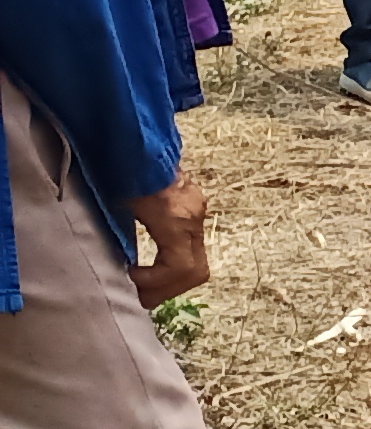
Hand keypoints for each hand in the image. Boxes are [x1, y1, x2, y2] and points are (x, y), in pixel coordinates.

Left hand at [127, 179, 209, 308]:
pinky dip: (172, 263)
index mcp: (175, 217)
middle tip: (138, 295)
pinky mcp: (194, 208)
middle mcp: (194, 216)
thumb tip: (115, 270)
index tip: (129, 280)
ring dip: (171, 280)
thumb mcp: (114, 202)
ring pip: (198, 263)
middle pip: (196, 271)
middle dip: (167, 289)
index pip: (181, 268)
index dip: (155, 284)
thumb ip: (119, 236)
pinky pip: (191, 247)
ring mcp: (197, 211)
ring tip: (141, 283)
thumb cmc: (120, 166)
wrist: (136, 133)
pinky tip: (148, 263)